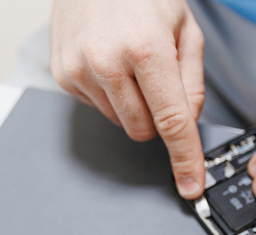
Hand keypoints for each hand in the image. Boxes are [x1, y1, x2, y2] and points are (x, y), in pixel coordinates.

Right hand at [51, 0, 205, 197]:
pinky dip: (111, 94)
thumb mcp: (185, 28)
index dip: (185, 158)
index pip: (171, 121)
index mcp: (146, 49)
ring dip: (133, 104)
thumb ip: (192, 81)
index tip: (189, 184)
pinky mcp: (62, 75)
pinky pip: (98, 108)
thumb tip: (188, 123)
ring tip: (130, 62)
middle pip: (144, 129)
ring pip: (121, 122)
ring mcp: (79, 70)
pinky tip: (110, 62)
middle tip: (156, 77)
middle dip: (158, 115)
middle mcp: (107, 62)